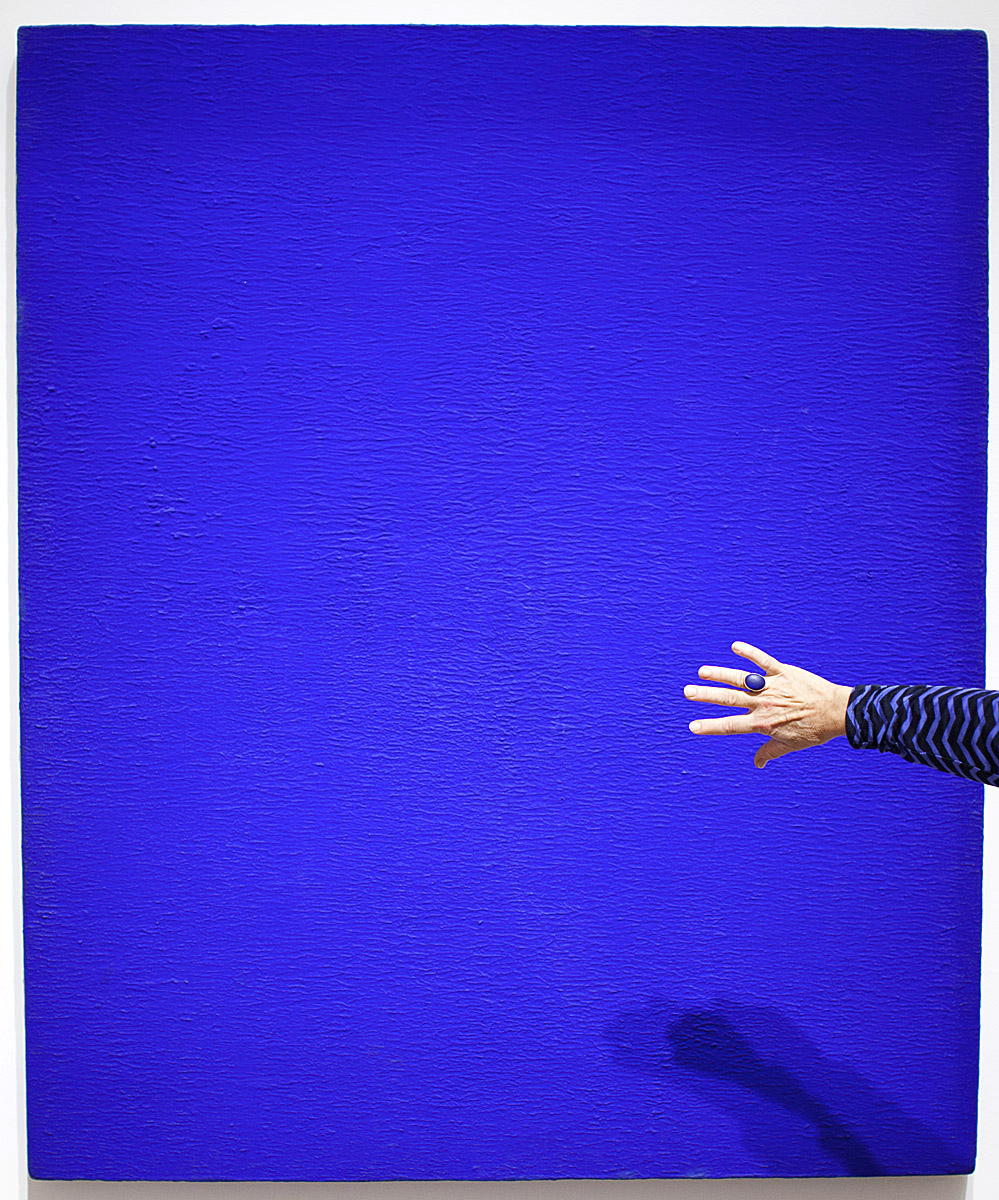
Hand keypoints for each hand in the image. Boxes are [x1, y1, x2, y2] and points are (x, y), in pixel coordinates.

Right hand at [683, 642, 852, 767]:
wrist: (836, 712)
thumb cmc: (814, 730)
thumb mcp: (790, 745)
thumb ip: (769, 752)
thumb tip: (757, 765)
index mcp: (762, 723)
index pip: (730, 725)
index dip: (709, 726)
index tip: (692, 726)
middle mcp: (763, 704)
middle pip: (729, 699)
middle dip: (706, 696)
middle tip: (687, 692)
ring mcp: (772, 686)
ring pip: (741, 679)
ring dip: (720, 674)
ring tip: (702, 672)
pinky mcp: (783, 672)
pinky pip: (764, 660)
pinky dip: (750, 652)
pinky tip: (735, 646)